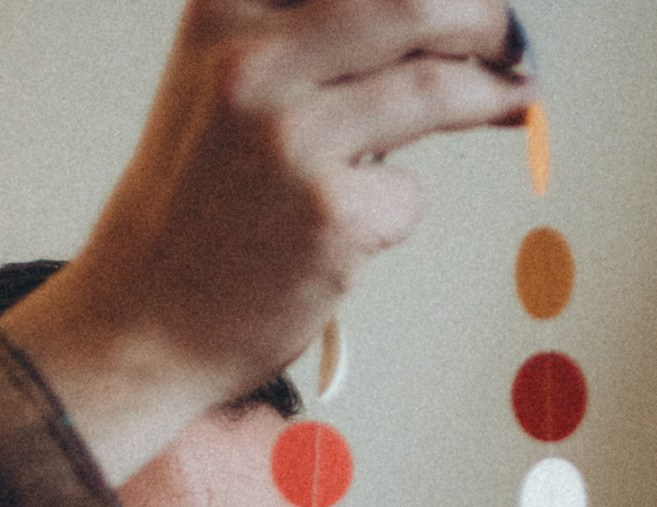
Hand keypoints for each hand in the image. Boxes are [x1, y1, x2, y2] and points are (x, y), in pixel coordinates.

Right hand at [12, 1, 532, 480]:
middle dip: (483, 16)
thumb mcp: (219, 78)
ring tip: (516, 97)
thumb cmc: (193, 204)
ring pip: (432, 91)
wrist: (140, 324)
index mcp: (226, 7)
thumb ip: (302, 33)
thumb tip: (427, 17)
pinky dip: (394, 211)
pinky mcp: (329, 217)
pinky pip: (407, 197)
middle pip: (411, 3)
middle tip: (514, 36)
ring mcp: (293, 139)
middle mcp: (255, 59)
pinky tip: (346, 235)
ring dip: (487, 94)